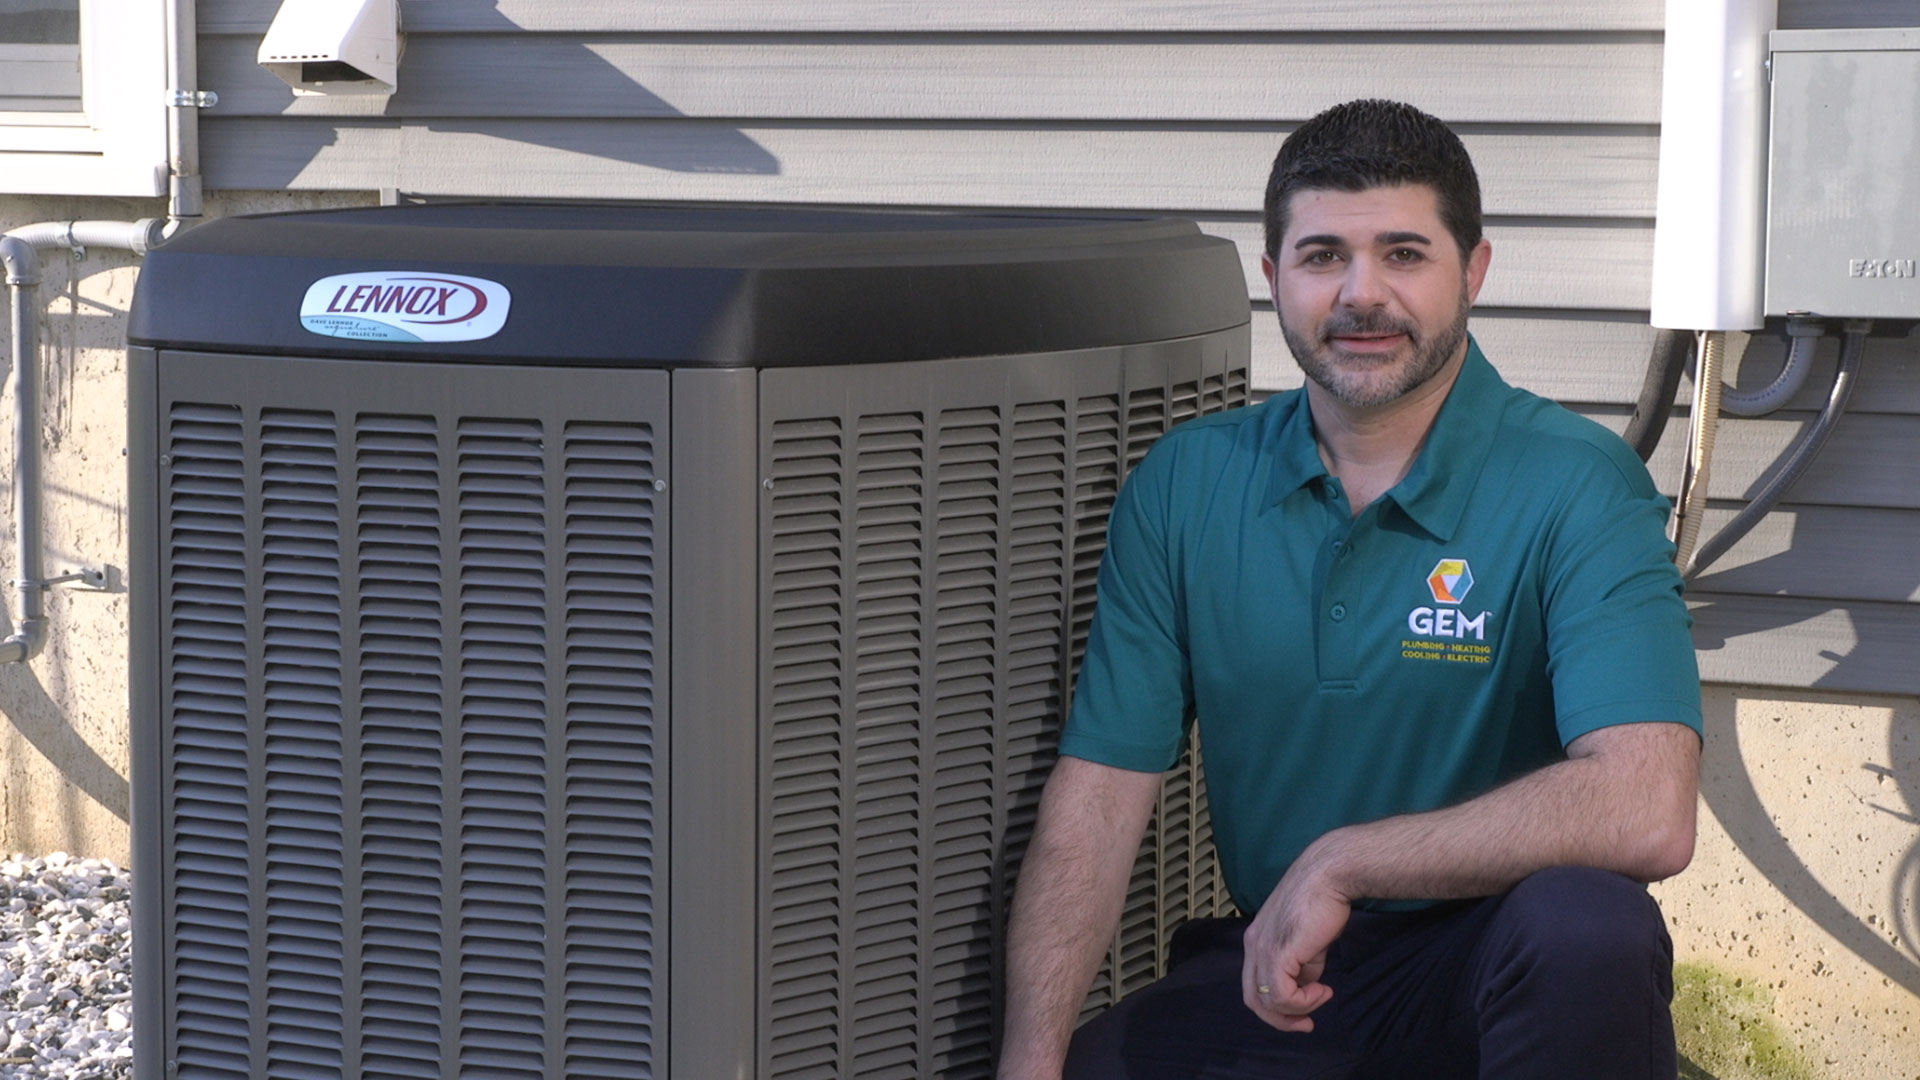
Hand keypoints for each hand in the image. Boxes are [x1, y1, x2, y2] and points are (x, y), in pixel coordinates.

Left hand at [1239, 856, 1351, 1031]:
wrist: (1330, 876)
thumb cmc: (1323, 901)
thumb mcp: (1308, 941)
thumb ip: (1302, 964)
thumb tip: (1306, 985)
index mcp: (1256, 940)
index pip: (1254, 985)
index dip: (1277, 1006)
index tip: (1305, 1013)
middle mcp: (1252, 946)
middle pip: (1253, 999)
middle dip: (1281, 1019)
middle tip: (1307, 1024)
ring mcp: (1261, 949)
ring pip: (1266, 1002)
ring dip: (1297, 1010)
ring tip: (1322, 996)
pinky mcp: (1275, 953)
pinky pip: (1281, 996)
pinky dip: (1303, 1002)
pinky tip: (1323, 989)